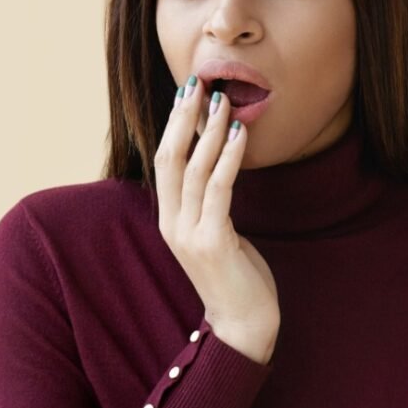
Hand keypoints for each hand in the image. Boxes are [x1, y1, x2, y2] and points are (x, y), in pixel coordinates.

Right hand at [153, 76, 279, 362]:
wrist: (244, 325)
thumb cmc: (237, 276)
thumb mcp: (217, 231)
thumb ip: (210, 202)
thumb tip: (218, 161)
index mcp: (169, 220)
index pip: (164, 160)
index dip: (174, 124)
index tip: (188, 92)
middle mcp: (172, 224)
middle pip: (170, 157)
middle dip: (184, 117)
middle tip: (199, 83)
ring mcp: (190, 234)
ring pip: (194, 168)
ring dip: (210, 130)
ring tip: (224, 101)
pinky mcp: (213, 241)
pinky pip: (219, 189)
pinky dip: (229, 157)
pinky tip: (241, 134)